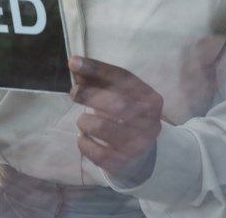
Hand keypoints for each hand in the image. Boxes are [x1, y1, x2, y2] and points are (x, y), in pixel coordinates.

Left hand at [69, 56, 162, 179]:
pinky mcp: (123, 164)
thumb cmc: (125, 118)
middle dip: (89, 94)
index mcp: (151, 99)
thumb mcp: (118, 96)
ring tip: (83, 121)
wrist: (140, 157)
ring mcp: (138, 145)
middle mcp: (150, 122)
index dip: (97, 68)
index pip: (124, 78)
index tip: (73, 62)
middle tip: (73, 92)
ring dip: (84, 121)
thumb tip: (75, 65)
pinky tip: (84, 138)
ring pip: (101, 126)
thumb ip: (98, 80)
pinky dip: (83, 142)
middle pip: (117, 103)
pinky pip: (94, 151)